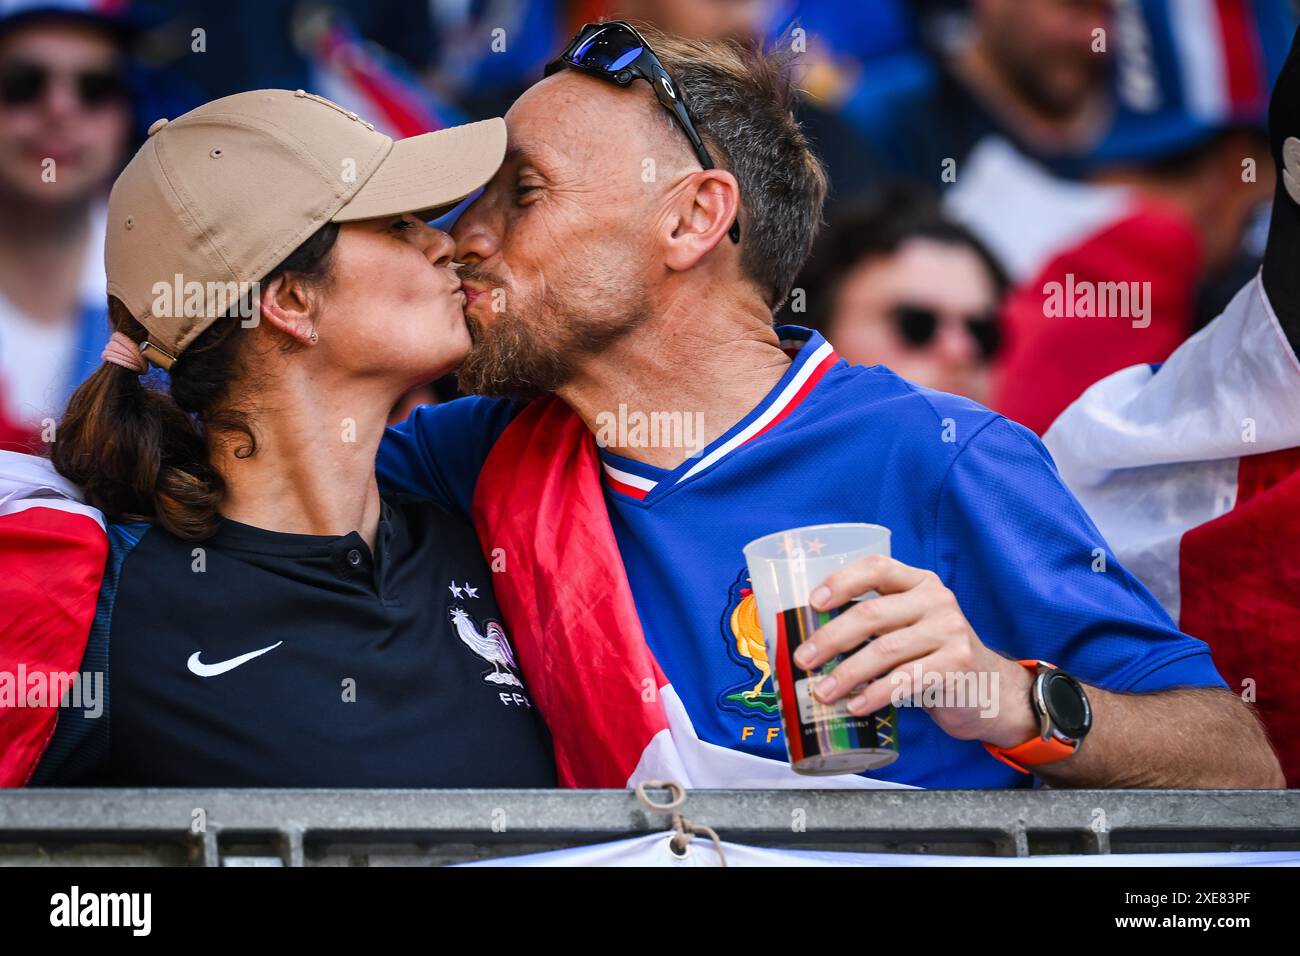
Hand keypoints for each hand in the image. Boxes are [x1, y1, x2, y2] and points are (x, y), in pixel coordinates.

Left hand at [794, 554, 1038, 747]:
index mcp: (919, 582)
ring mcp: (950, 631)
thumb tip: (809, 642)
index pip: (876, 568)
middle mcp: (937, 600)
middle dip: (830, 638)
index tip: (812, 604)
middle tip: (802, 660)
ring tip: (822, 692)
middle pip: (872, 614)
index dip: (841, 582)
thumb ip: (876, 622)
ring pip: (884, 651)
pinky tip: (856, 707)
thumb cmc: (933, 656)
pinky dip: (875, 695)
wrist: (990, 688)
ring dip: (847, 674)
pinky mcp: (957, 664)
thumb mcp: (910, 626)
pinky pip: (906, 680)